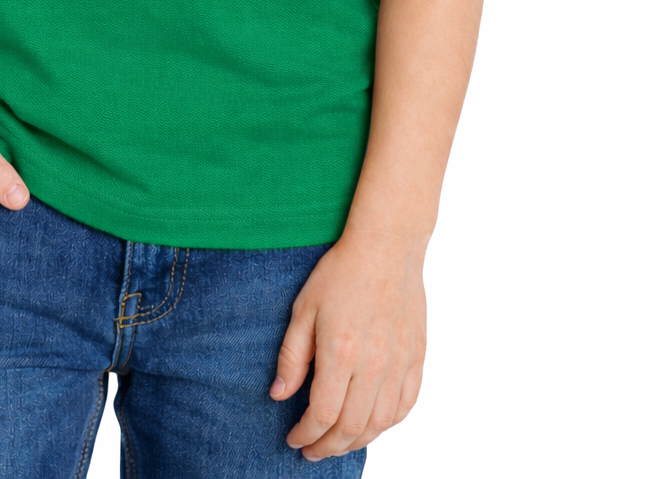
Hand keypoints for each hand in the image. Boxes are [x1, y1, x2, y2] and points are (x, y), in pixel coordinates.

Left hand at [269, 230, 425, 459]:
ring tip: (337, 442)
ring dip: (357, 441)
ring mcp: (400, 363)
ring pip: (380, 423)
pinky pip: (406, 405)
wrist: (386, 247)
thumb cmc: (340, 273)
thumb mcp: (304, 309)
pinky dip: (387, 424)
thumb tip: (279, 394)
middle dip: (328, 447)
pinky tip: (371, 424)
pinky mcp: (417, 357)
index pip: (322, 414)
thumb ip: (292, 356)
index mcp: (342, 352)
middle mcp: (374, 364)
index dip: (305, 434)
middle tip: (312, 450)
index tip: (293, 438)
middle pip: (352, 428)